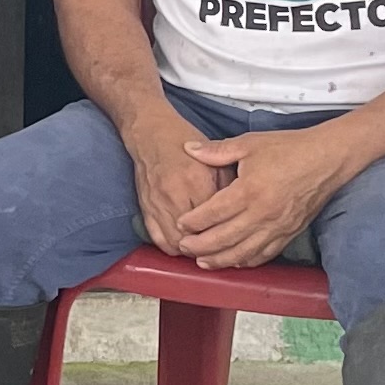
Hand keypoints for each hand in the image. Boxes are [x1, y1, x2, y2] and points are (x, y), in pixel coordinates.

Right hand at [116, 114, 224, 250]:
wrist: (150, 133)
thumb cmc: (182, 142)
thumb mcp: (213, 159)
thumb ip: (227, 186)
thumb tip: (239, 212)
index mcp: (196, 180)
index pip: (214, 218)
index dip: (226, 232)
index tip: (236, 237)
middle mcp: (174, 195)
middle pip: (194, 236)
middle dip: (208, 247)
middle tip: (221, 249)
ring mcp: (157, 204)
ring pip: (175, 243)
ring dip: (190, 251)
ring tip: (203, 250)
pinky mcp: (145, 209)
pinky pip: (158, 240)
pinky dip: (172, 247)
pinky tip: (183, 246)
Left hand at [165, 122, 364, 268]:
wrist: (328, 158)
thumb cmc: (289, 148)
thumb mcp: (249, 143)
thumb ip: (216, 150)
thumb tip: (188, 148)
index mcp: (249, 190)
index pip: (213, 213)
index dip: (193, 221)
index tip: (180, 223)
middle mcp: (262, 213)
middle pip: (224, 238)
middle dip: (200, 246)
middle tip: (184, 247)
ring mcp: (277, 226)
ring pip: (243, 252)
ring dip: (220, 260)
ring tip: (203, 261)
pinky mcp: (290, 233)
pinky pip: (265, 254)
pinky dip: (247, 261)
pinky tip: (235, 261)